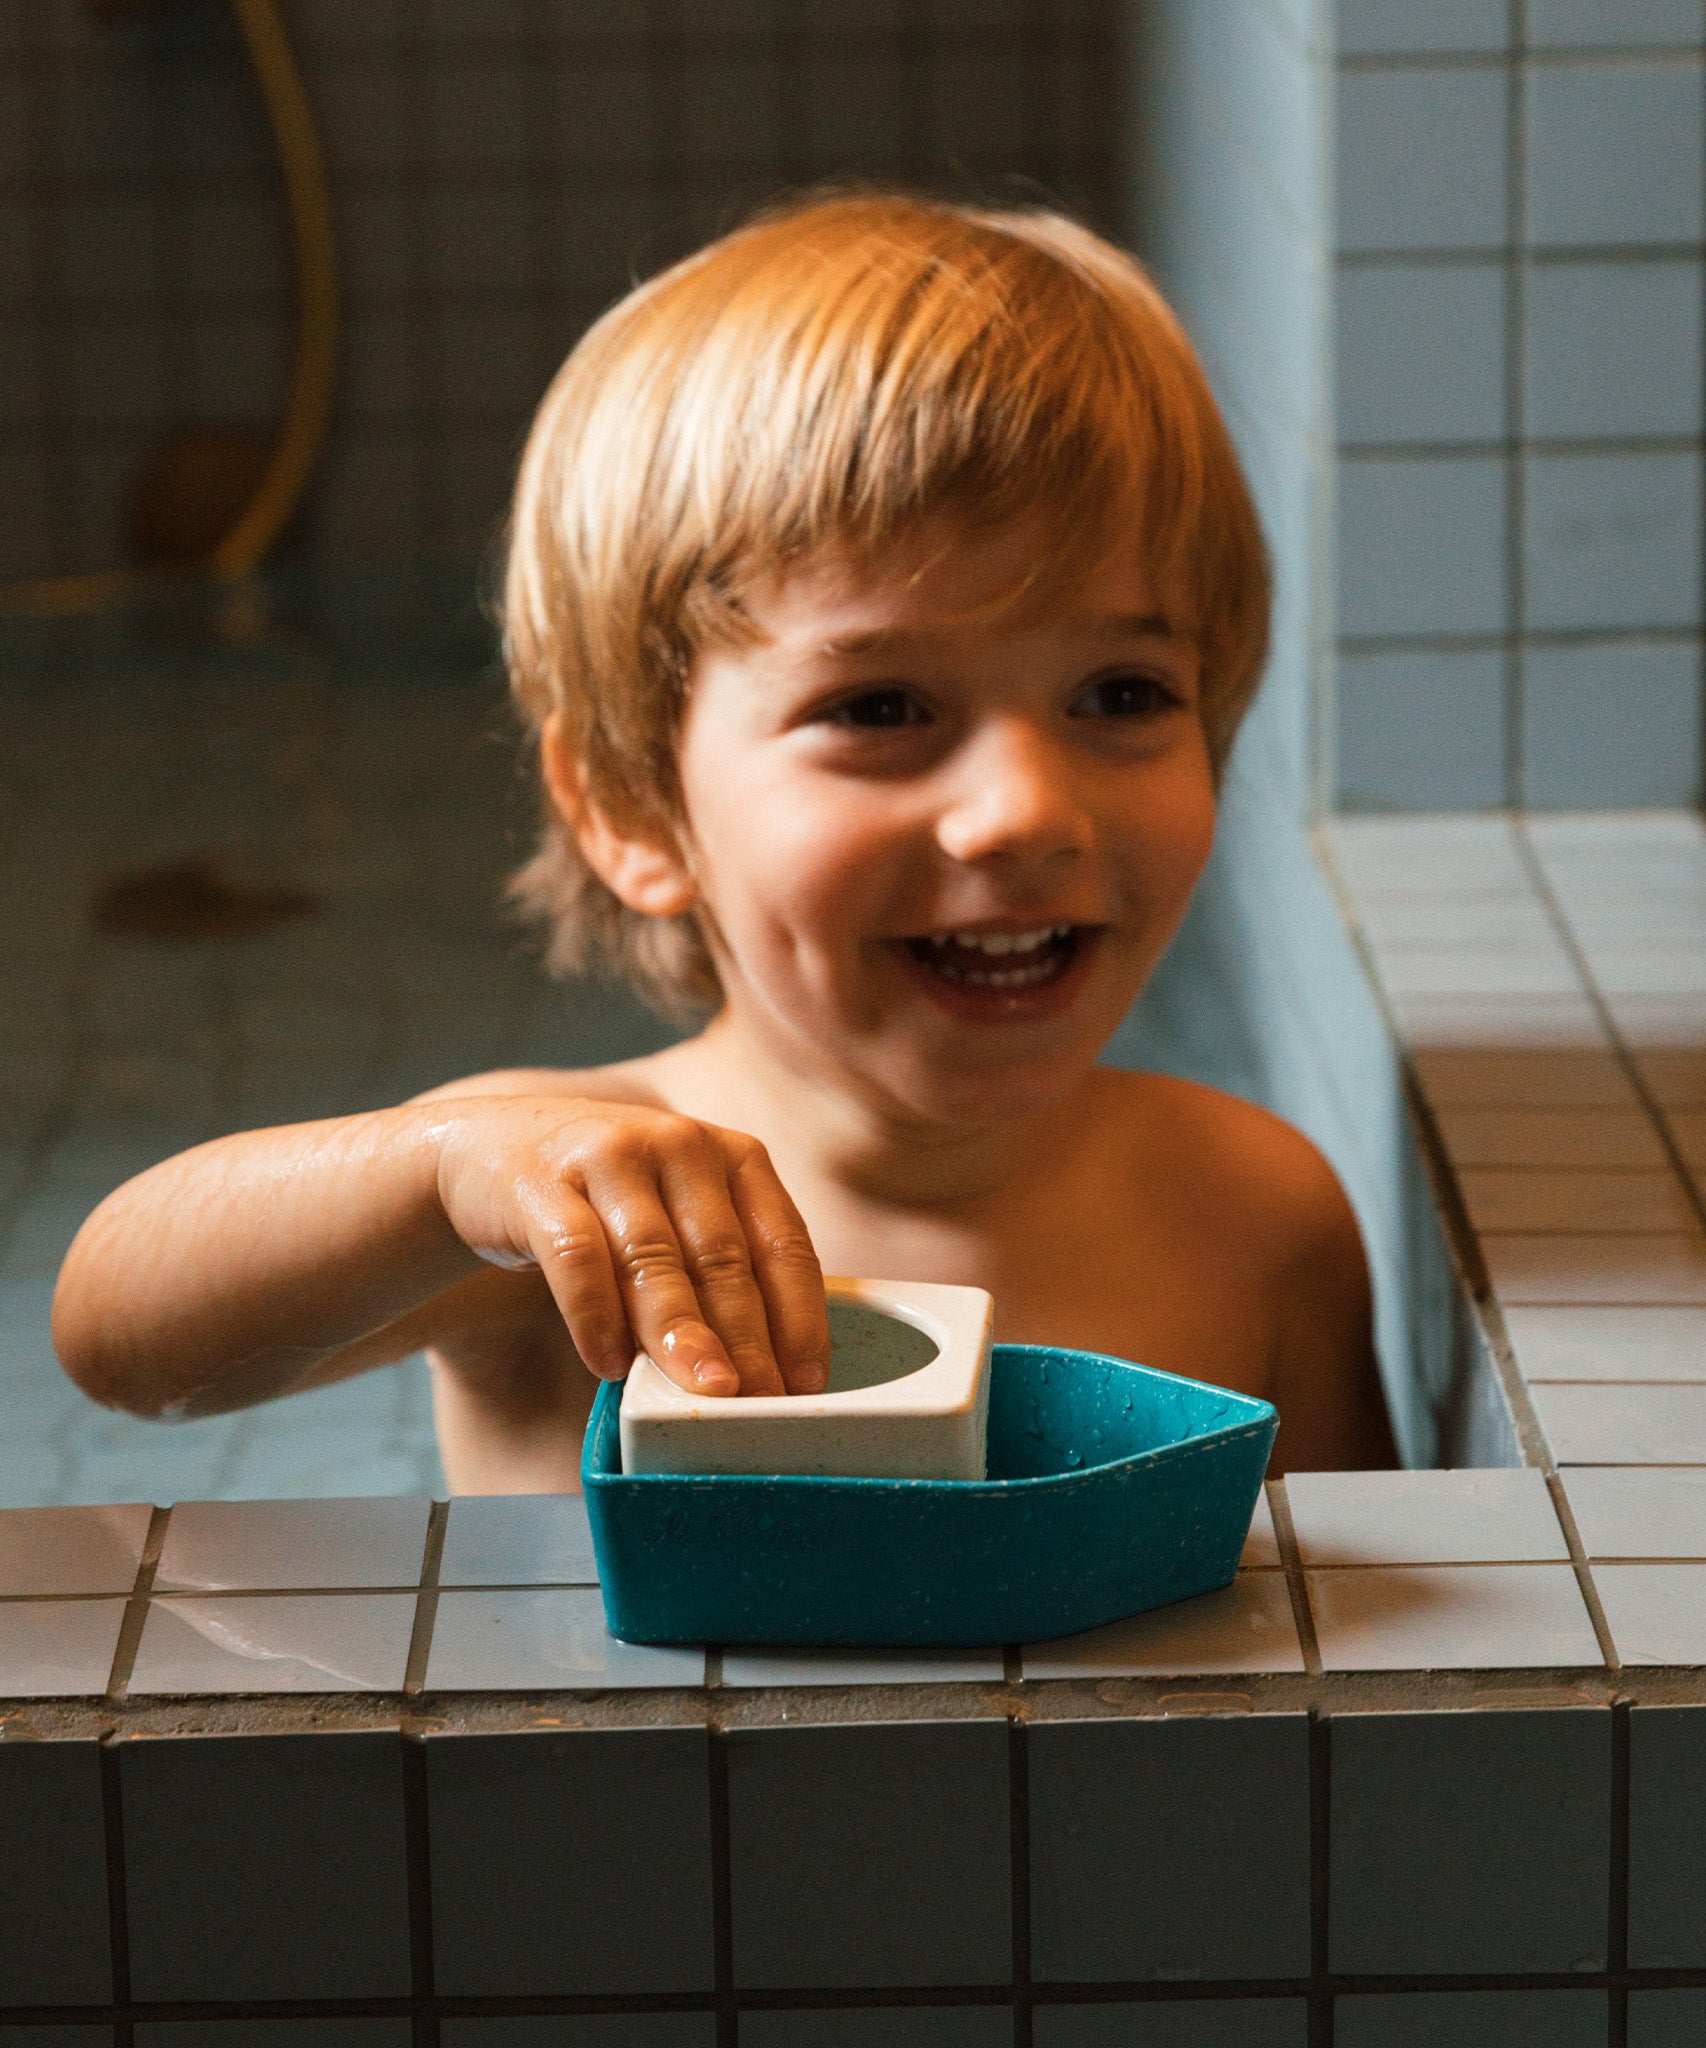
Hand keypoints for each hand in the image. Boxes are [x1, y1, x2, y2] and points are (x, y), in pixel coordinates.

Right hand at [432, 1097, 829, 1397]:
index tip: (807, 1383)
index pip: (783, 1241)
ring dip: (683, 1332)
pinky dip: (596, 1315)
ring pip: (654, 1257)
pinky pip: (575, 1256)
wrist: (490, 1150)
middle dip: (747, 1338)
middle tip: (761, 1403)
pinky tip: (609, 1365)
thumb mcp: (678, 1214)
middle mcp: (678, 1144)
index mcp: (731, 1155)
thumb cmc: (608, 1203)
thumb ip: (718, 1271)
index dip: (800, 1316)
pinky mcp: (541, 1182)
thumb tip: (763, 1374)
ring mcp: (608, 1156)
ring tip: (706, 1391)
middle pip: (722, 1256)